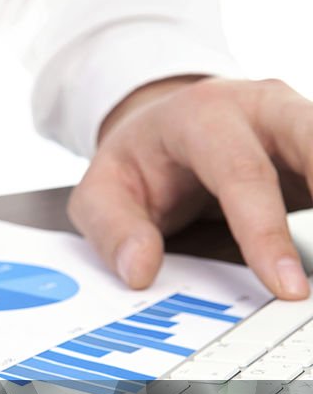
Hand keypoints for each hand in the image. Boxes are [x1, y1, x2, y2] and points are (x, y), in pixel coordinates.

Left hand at [69, 76, 312, 298]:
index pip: (242, 175)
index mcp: (202, 118)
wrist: (160, 121)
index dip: (266, 233)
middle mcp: (260, 107)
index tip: (288, 286)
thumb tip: (140, 271)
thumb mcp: (100, 192)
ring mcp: (297, 118)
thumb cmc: (136, 161)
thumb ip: (114, 231)